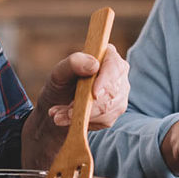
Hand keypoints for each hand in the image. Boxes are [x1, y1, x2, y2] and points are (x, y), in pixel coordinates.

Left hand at [21, 44, 128, 169]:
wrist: (58, 105)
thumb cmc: (60, 84)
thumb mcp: (59, 72)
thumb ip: (73, 63)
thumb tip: (94, 65)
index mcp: (107, 56)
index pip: (115, 66)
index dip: (106, 81)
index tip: (94, 95)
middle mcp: (118, 73)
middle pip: (113, 91)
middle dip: (89, 105)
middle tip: (67, 110)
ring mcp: (120, 93)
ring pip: (109, 108)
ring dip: (82, 114)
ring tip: (62, 114)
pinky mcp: (116, 110)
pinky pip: (105, 120)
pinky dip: (84, 122)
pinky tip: (69, 118)